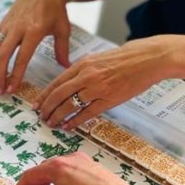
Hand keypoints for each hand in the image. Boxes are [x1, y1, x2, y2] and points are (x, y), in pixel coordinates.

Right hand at [0, 0, 70, 94]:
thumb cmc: (55, 9)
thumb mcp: (63, 28)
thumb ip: (62, 49)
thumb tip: (67, 67)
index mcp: (34, 31)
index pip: (21, 58)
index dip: (15, 75)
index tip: (12, 89)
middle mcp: (17, 28)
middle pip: (2, 55)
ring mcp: (7, 26)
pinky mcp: (2, 24)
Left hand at [35, 36, 180, 129]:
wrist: (149, 59)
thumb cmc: (126, 58)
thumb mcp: (99, 58)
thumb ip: (83, 70)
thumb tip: (69, 83)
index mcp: (83, 64)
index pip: (57, 82)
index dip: (44, 95)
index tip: (36, 105)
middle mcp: (87, 76)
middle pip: (59, 95)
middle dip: (47, 108)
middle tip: (41, 117)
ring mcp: (98, 88)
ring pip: (70, 105)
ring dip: (58, 116)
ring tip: (51, 124)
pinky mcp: (109, 99)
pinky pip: (87, 113)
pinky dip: (75, 121)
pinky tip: (68, 126)